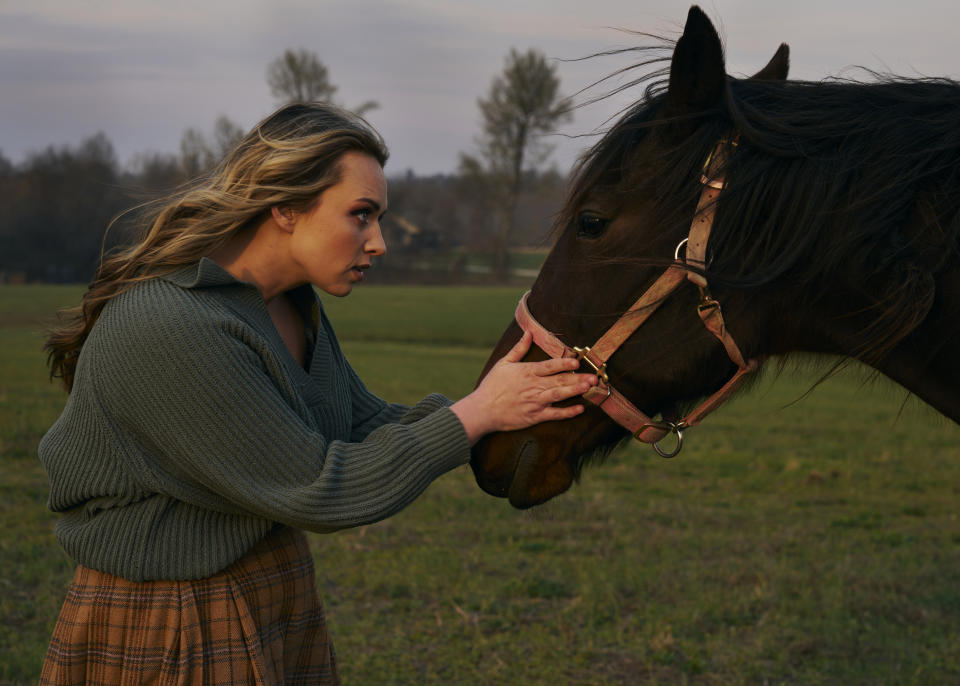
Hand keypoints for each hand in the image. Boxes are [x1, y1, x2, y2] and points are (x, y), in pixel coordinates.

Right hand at [451, 331, 597, 443]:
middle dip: (578, 377)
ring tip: (590, 387)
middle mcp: (533, 387)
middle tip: (595, 376)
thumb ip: (519, 348)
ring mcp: (535, 402)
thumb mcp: (504, 363)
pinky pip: (554, 414)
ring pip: (559, 395)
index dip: (564, 362)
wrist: (482, 410)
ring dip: (575, 391)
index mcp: (527, 372)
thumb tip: (529, 333)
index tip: (577, 360)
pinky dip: (567, 412)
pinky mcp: (535, 416)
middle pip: (559, 380)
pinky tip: (580, 409)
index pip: (549, 366)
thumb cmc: (492, 386)